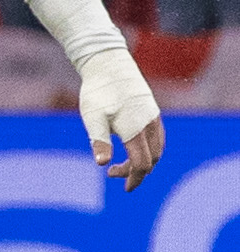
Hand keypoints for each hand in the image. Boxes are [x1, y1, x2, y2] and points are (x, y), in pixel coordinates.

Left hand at [76, 45, 165, 188]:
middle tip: (114, 174)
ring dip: (145, 160)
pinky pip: (158, 136)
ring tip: (125, 165)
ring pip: (158, 148)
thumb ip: (99, 141)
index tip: (124, 187)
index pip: (141, 163)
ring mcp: (153, 118)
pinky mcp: (152, 111)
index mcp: (135, 131)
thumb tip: (102, 163)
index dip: (134, 178)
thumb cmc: (98, 92)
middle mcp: (149, 126)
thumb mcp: (93, 118)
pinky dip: (150, 148)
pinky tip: (135, 148)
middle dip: (137, 172)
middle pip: (152, 158)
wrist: (109, 64)